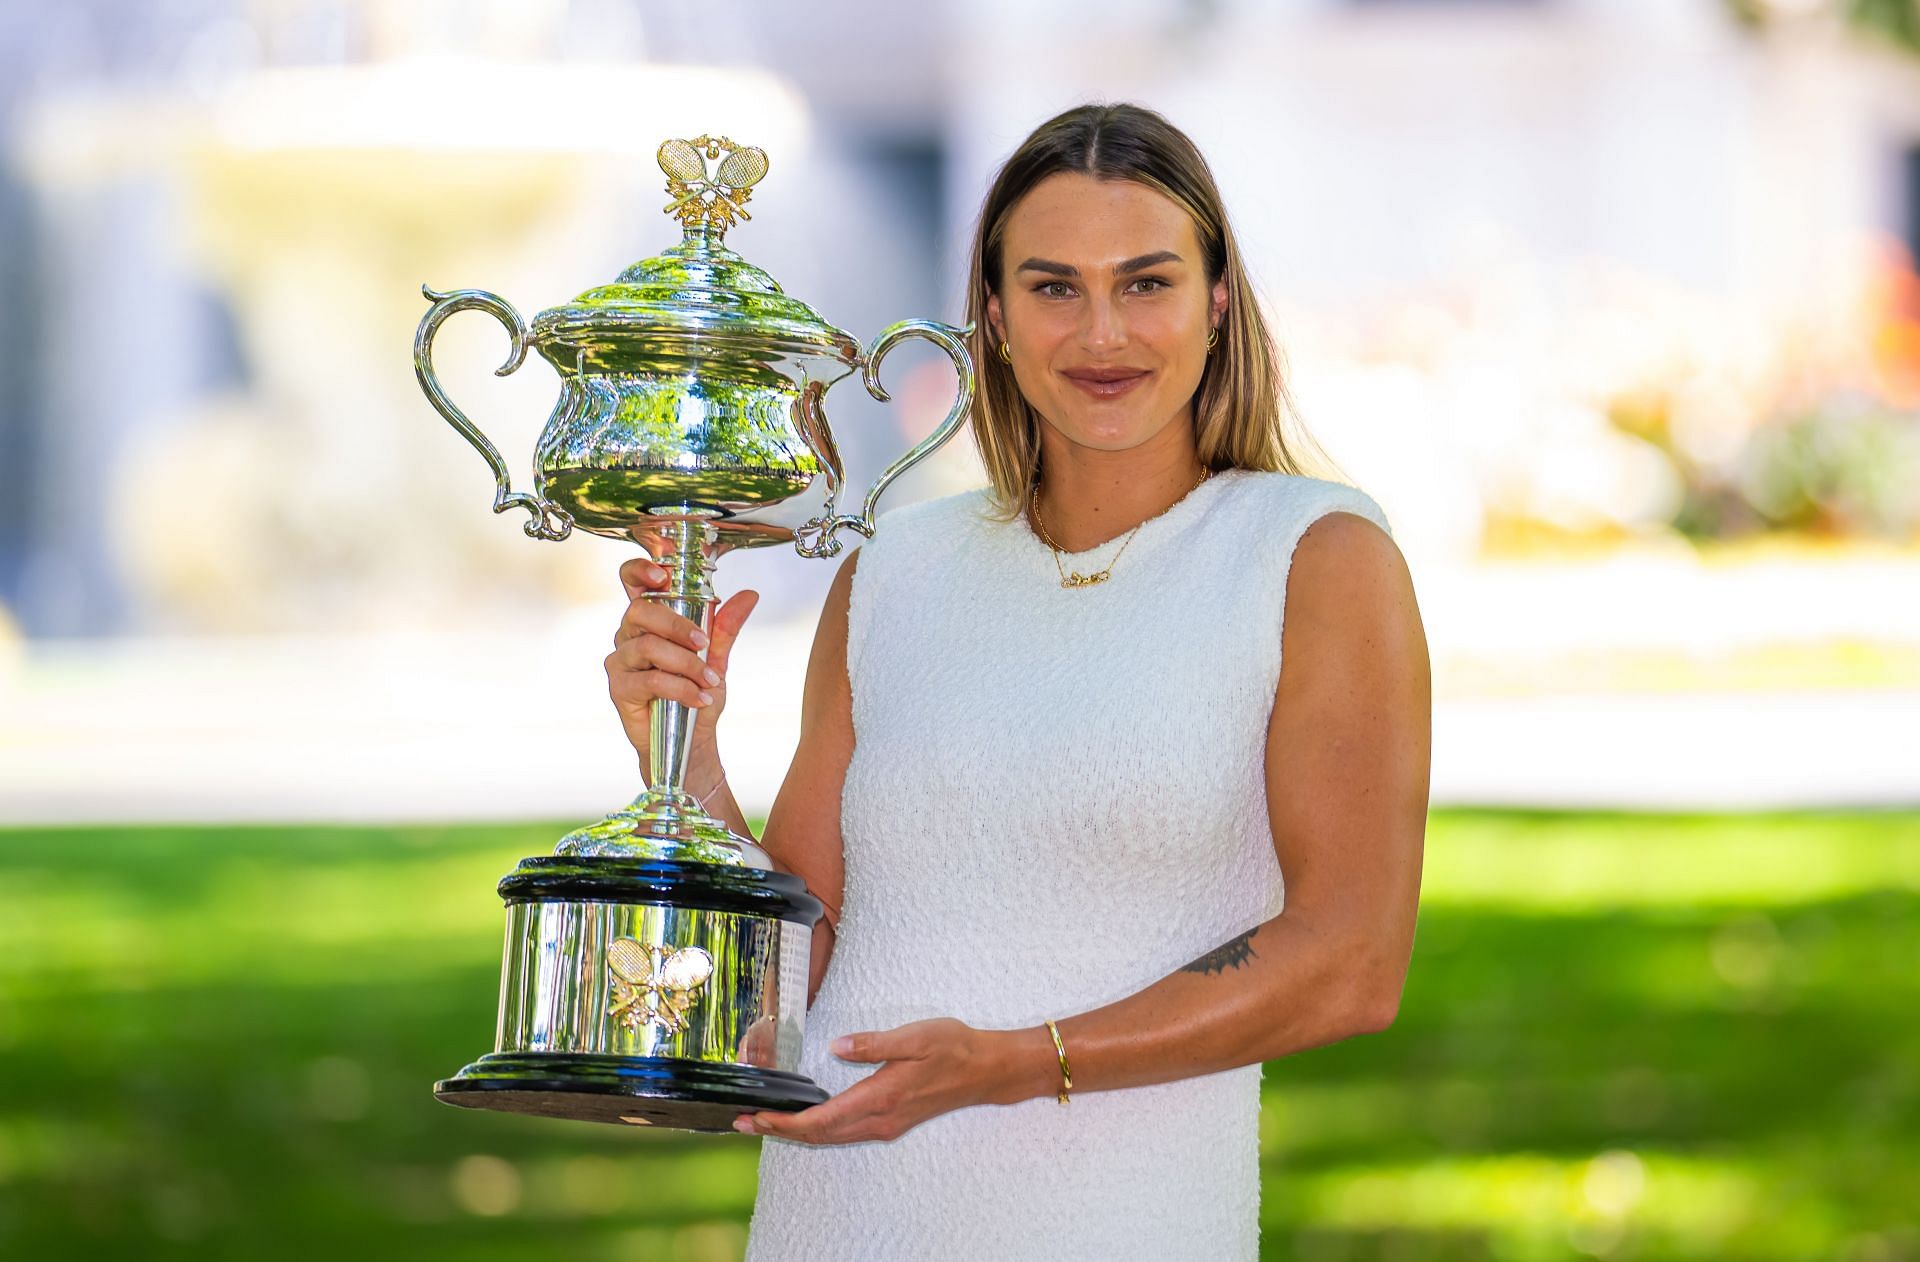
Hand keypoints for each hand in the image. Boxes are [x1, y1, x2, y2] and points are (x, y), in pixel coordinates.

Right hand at [606, 557, 759, 772]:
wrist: (691, 739)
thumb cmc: (696, 692)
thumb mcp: (716, 657)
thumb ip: (726, 627)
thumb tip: (749, 596)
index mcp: (650, 619)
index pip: (632, 582)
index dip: (640, 571)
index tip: (661, 575)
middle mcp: (629, 634)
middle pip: (641, 611)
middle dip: (677, 625)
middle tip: (704, 644)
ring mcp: (621, 660)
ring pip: (648, 647)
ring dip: (686, 664)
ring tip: (710, 681)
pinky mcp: (619, 688)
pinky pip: (649, 680)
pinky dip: (680, 688)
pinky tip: (699, 698)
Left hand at [732, 1018, 1050, 1144]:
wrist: (985, 1070)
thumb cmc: (953, 1048)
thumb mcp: (916, 1036)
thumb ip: (875, 1043)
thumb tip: (839, 1047)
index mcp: (881, 1097)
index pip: (822, 1120)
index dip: (786, 1123)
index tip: (758, 1117)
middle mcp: (880, 1119)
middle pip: (820, 1135)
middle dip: (780, 1131)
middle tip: (744, 1122)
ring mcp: (886, 1124)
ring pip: (832, 1137)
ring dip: (797, 1132)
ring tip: (766, 1122)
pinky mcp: (891, 1121)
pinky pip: (845, 1132)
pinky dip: (819, 1129)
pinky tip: (807, 1119)